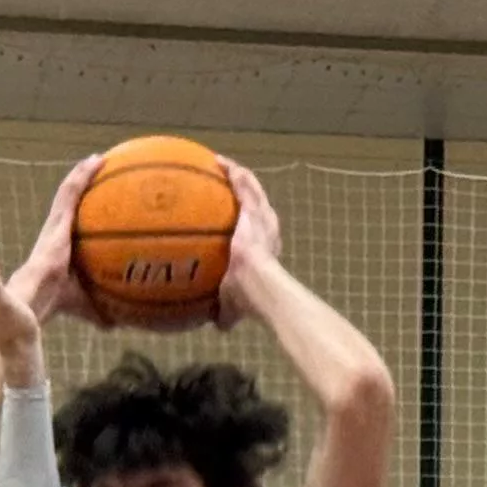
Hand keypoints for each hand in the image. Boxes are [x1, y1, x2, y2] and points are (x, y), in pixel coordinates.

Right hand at [14, 154, 103, 325]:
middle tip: (100, 167)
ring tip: (98, 159)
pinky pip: (71, 192)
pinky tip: (96, 162)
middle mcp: (57, 230)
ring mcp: (56, 224)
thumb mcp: (86, 305)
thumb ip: (102, 311)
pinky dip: (82, 176)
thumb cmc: (56, 301)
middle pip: (70, 200)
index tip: (96, 197)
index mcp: (61, 245)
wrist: (37, 297)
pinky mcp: (58, 221)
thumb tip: (121, 324)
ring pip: (70, 191)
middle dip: (82, 182)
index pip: (73, 221)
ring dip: (82, 173)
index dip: (82, 208)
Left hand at [209, 156, 282, 327]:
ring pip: (252, 189)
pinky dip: (232, 171)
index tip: (236, 217)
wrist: (259, 287)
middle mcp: (267, 229)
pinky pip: (243, 183)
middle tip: (226, 185)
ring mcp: (262, 217)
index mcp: (265, 250)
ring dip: (238, 176)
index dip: (248, 221)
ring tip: (221, 165)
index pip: (257, 231)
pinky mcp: (254, 209)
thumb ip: (227, 312)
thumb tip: (220, 326)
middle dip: (243, 193)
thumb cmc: (249, 299)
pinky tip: (218, 161)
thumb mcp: (234, 307)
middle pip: (257, 205)